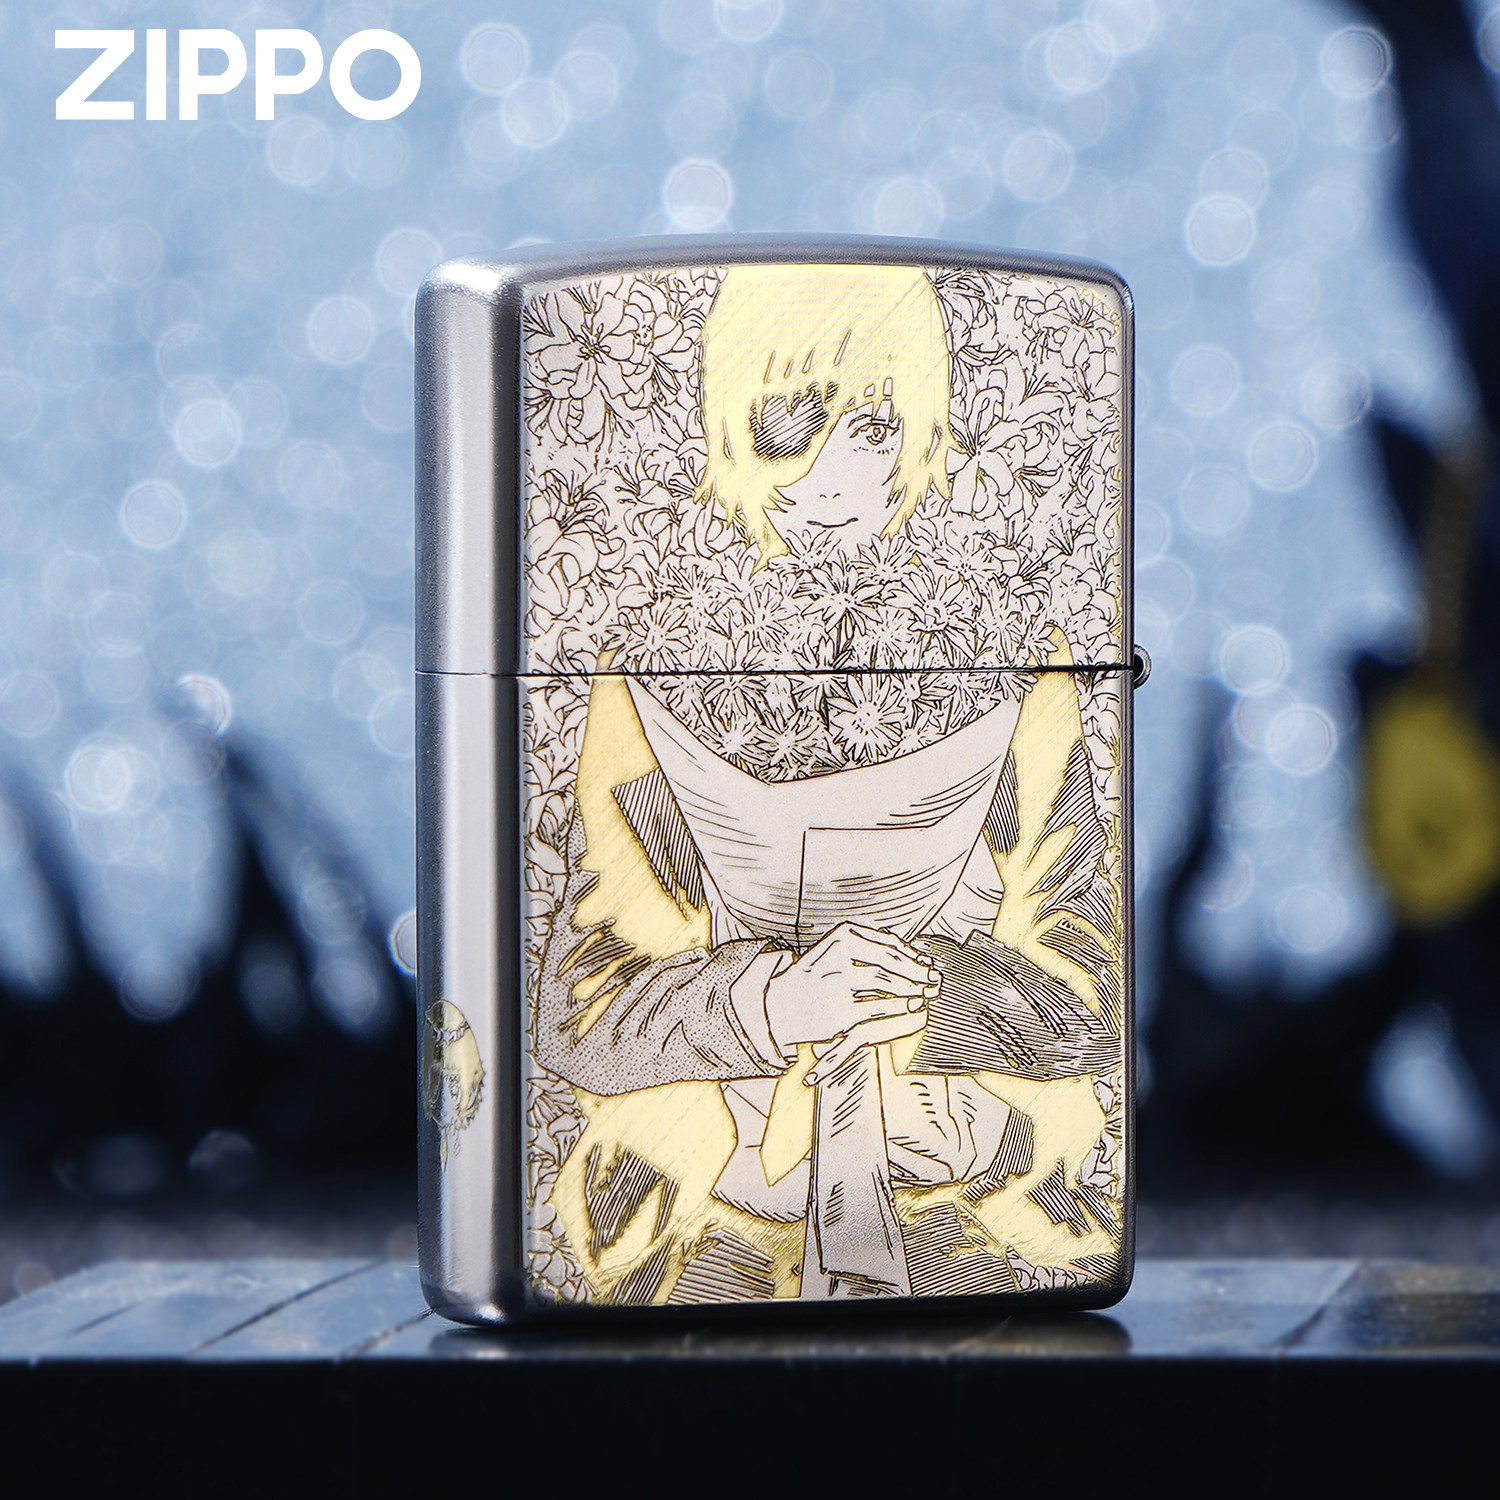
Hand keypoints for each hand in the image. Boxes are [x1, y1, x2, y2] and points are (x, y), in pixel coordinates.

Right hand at [764, 922, 937, 1055]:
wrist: (776, 1007)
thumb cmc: (814, 978)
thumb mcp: (837, 951)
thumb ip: (872, 948)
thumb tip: (917, 954)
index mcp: (840, 935)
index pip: (886, 943)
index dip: (911, 954)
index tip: (927, 962)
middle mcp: (837, 955)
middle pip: (889, 961)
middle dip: (916, 971)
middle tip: (934, 980)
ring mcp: (836, 984)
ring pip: (885, 983)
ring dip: (911, 988)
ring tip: (925, 993)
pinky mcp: (839, 1013)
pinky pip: (878, 1010)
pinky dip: (899, 1009)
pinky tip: (912, 1009)